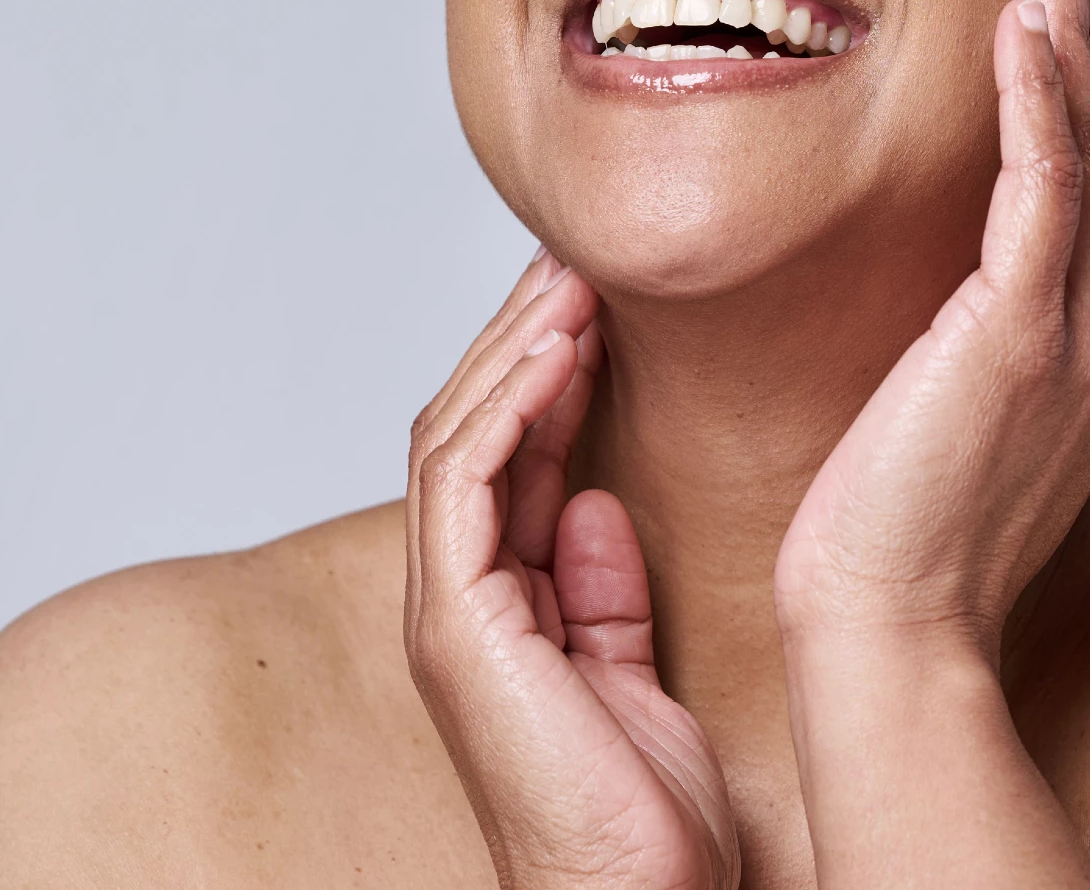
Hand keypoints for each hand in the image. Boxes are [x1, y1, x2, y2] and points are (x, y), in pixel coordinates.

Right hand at [407, 249, 740, 888]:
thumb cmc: (641, 831)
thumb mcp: (636, 680)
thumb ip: (605, 591)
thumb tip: (595, 500)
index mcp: (494, 610)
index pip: (501, 458)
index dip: (542, 373)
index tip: (592, 301)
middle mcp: (455, 602)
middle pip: (464, 431)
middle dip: (517, 340)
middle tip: (571, 258)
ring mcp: (448, 613)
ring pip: (453, 441)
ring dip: (510, 353)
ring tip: (567, 281)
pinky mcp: (459, 627)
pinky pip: (464, 487)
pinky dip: (506, 410)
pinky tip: (556, 353)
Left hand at [774, 0, 1089, 648]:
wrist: (888, 626)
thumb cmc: (896, 536)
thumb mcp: (957, 416)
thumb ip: (975, 345)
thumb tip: (949, 300)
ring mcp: (1078, 338)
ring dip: (1086, 38)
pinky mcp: (1019, 339)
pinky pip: (1042, 191)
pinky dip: (1040, 101)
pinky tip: (1022, 26)